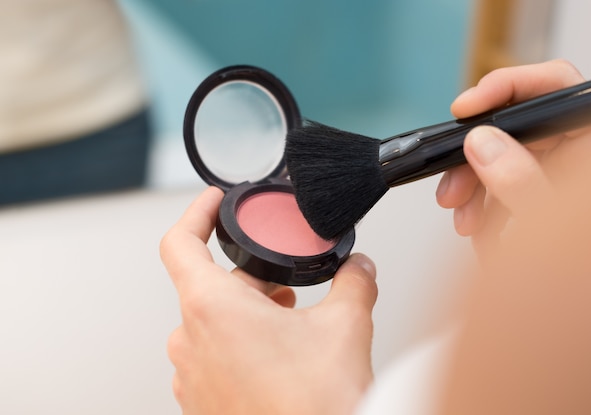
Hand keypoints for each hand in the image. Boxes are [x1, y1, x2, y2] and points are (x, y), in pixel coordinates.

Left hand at [160, 187, 377, 414]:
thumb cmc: (314, 404)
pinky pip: (212, 358)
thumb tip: (360, 267)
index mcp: (211, 308)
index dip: (196, 213)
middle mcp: (190, 340)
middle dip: (252, 280)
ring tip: (289, 326)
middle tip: (289, 288)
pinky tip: (277, 360)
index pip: (179, 242)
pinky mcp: (200, 404)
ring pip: (213, 324)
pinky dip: (240, 347)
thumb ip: (354, 283)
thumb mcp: (345, 326)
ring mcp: (191, 376)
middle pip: (210, 287)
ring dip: (248, 316)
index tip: (214, 202)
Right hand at [436, 59, 590, 260]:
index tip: (465, 109)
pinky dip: (486, 212)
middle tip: (452, 188)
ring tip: (464, 224)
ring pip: (502, 161)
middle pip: (515, 129)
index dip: (504, 87)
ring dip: (474, 191)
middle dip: (473, 158)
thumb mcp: (555, 221)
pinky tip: (481, 237)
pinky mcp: (541, 199)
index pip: (552, 86)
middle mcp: (578, 151)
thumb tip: (481, 142)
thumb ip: (520, 179)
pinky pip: (505, 191)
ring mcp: (559, 175)